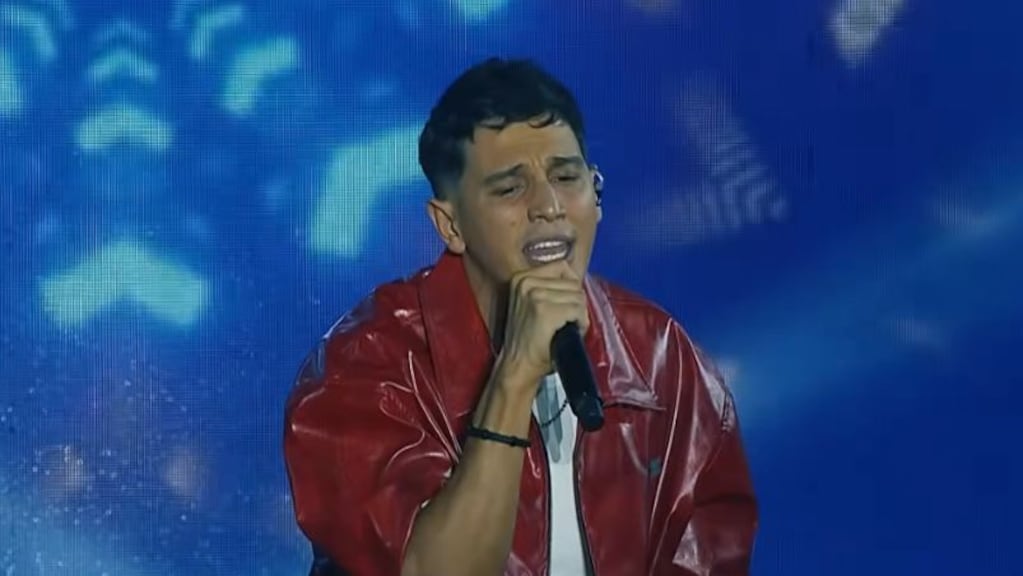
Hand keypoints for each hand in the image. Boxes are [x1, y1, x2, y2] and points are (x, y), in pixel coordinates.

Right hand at [495, 259, 589, 394]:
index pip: (562, 267)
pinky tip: (568, 334)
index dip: (570, 289)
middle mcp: (526, 282)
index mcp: (521, 278)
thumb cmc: (529, 341)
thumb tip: (576, 278)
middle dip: (576, 305)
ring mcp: (535, 295)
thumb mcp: (531, 304)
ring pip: (578, 297)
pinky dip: (580, 324)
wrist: (518, 366)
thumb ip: (550, 288)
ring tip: (564, 329)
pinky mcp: (545, 311)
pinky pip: (578, 311)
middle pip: (573, 283)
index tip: (563, 307)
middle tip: (564, 323)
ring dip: (579, 316)